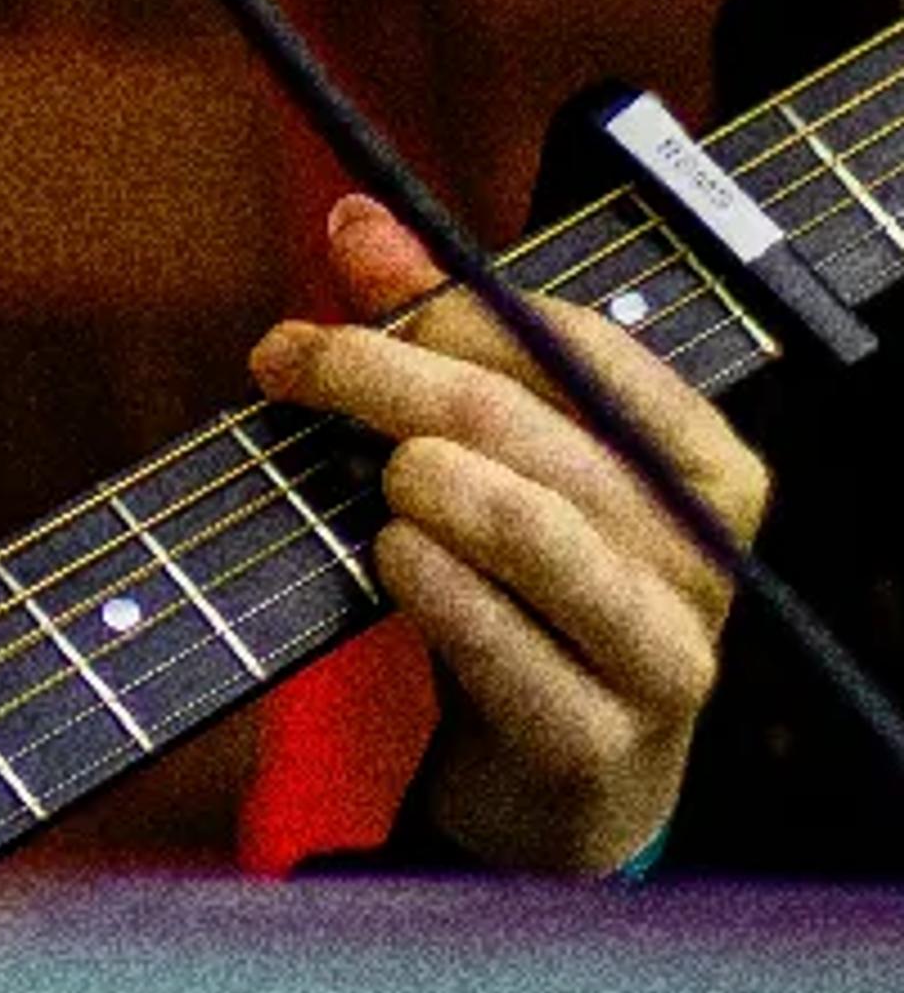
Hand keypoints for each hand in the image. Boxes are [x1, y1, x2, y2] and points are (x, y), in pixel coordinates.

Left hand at [248, 191, 771, 876]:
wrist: (554, 774)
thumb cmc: (523, 580)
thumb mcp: (491, 447)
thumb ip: (431, 325)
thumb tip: (356, 218)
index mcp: (701, 459)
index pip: (573, 346)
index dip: (441, 309)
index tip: (328, 305)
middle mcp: (701, 553)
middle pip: (523, 426)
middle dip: (382, 376)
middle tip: (291, 365)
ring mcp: (662, 653)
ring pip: (526, 527)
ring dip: (417, 480)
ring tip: (374, 475)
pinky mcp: (598, 738)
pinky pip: (497, 638)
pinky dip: (425, 581)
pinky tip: (389, 556)